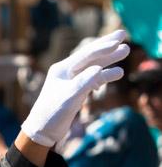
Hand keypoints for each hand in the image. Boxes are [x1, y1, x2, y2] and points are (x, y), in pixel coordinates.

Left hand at [21, 30, 128, 147]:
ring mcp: (71, 81)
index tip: (119, 39)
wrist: (42, 131)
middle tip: (123, 34)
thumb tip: (98, 69)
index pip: (85, 54)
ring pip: (93, 66)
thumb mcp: (69, 97)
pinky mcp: (75, 91)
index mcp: (62, 69)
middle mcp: (66, 72)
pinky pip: (93, 79)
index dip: (103, 46)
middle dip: (107, 45)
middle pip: (90, 55)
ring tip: (125, 51)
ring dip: (109, 60)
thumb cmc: (51, 114)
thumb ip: (84, 82)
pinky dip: (104, 76)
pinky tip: (116, 73)